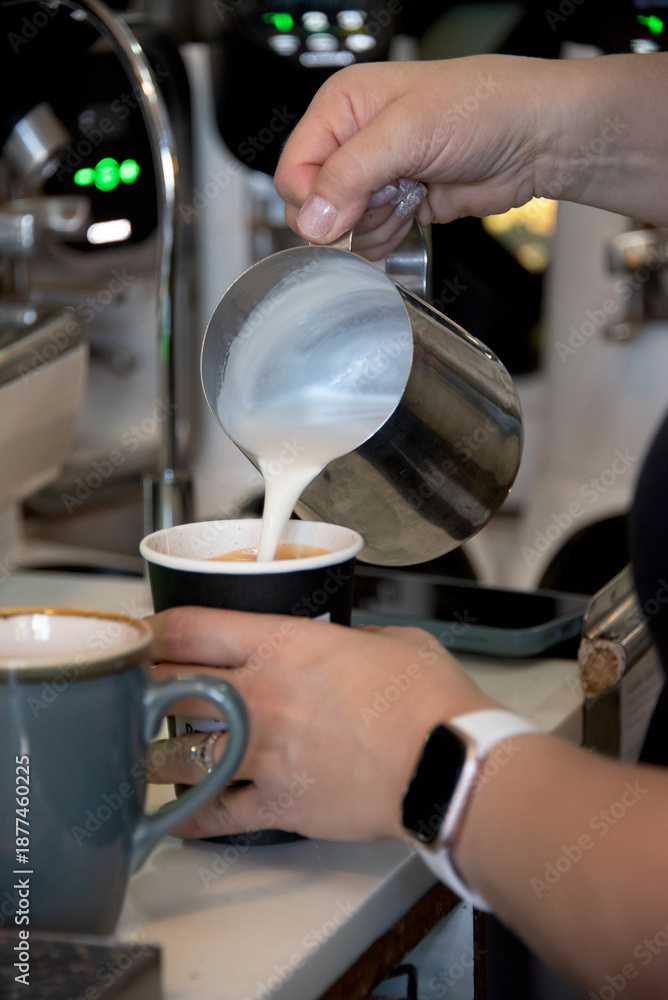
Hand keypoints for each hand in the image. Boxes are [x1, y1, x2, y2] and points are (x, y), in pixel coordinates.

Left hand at [146, 606, 498, 841]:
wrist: (447, 764)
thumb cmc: (428, 700)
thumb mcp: (390, 641)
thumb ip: (352, 638)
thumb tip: (345, 645)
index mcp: (284, 646)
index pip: (191, 628)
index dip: (156, 628)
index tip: (147, 635)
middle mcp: (261, 697)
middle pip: (170, 687)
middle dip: (144, 686)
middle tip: (137, 690)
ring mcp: (264, 754)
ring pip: (178, 755)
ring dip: (156, 754)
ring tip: (148, 753)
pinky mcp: (278, 804)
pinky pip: (215, 814)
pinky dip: (190, 815)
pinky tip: (178, 813)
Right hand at [274, 54, 560, 259]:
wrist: (536, 138)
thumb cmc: (484, 108)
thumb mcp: (408, 132)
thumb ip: (351, 174)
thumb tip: (312, 218)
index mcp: (341, 106)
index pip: (294, 169)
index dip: (314, 197)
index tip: (351, 205)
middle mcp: (353, 141)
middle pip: (315, 204)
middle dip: (350, 211)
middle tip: (388, 194)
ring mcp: (376, 177)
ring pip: (343, 227)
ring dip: (375, 224)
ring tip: (410, 193)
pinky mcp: (398, 205)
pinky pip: (371, 239)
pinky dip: (391, 235)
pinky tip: (417, 209)